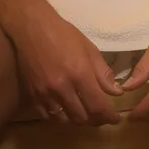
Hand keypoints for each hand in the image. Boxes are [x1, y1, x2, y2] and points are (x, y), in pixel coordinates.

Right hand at [6, 7, 124, 126]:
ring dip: (78, 120)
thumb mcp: (90, 49)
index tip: (116, 119)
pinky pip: (47, 116)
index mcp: (79, 74)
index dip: (109, 117)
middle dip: (96, 120)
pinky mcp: (32, 95)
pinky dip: (59, 117)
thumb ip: (103, 73)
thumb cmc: (64, 35)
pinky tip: (66, 111)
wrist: (32, 28)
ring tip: (85, 113)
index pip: (98, 106)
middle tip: (102, 116)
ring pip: (65, 120)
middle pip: (82, 118)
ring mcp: (45, 93)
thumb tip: (116, 92)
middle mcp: (62, 88)